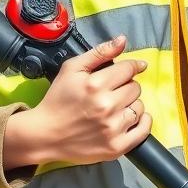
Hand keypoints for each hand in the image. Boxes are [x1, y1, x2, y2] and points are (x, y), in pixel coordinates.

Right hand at [32, 34, 151, 165]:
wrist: (44, 135)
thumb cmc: (58, 99)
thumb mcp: (72, 69)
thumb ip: (99, 52)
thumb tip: (123, 40)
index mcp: (96, 84)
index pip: (129, 69)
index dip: (130, 68)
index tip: (128, 71)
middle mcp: (107, 106)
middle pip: (135, 88)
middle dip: (126, 87)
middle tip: (111, 92)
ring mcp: (112, 128)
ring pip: (139, 107)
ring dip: (131, 105)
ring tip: (115, 108)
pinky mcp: (116, 147)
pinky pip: (144, 130)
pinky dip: (142, 122)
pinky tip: (130, 118)